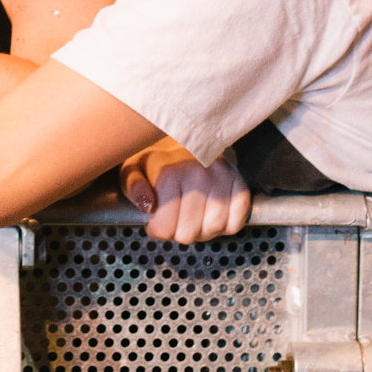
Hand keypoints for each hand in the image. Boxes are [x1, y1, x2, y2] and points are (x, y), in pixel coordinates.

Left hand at [119, 137, 250, 243]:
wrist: (185, 137)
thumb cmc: (156, 159)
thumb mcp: (132, 168)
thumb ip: (132, 186)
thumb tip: (147, 205)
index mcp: (169, 173)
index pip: (164, 229)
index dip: (157, 229)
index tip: (157, 217)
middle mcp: (198, 174)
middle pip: (188, 234)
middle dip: (179, 231)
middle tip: (176, 215)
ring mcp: (221, 178)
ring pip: (213, 229)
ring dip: (202, 230)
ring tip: (193, 215)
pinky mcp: (239, 183)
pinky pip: (235, 224)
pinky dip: (224, 226)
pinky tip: (211, 213)